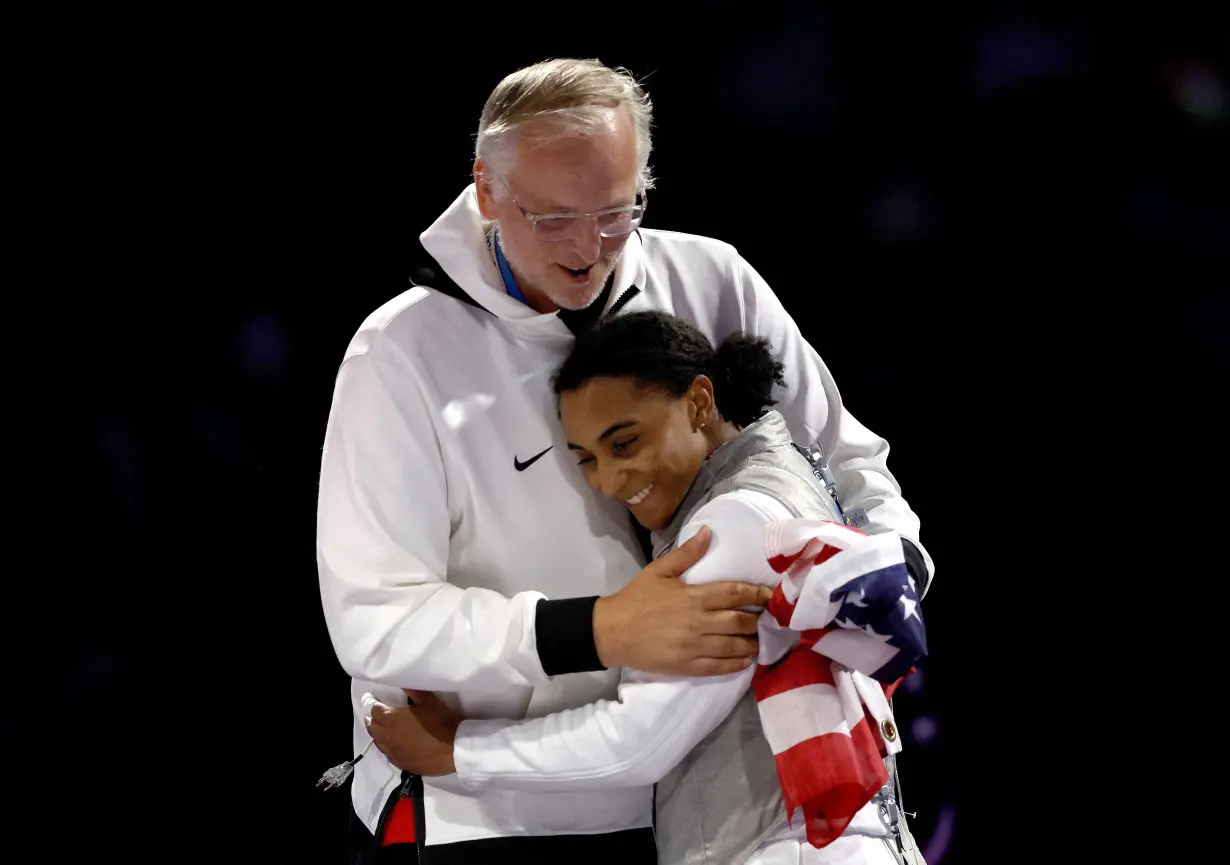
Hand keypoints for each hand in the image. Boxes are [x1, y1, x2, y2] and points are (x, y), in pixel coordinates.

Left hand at [365, 689, 459, 775]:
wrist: (452, 750)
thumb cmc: (440, 722)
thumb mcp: (428, 701)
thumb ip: (413, 690)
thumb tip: (401, 680)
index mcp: (391, 718)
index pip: (375, 710)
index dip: (372, 703)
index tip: (372, 699)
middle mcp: (387, 736)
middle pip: (372, 727)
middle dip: (371, 719)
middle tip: (375, 714)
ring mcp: (393, 752)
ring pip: (377, 742)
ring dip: (377, 734)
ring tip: (380, 729)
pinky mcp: (400, 763)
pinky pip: (387, 754)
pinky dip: (386, 746)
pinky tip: (392, 744)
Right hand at [592, 526, 772, 675]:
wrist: (612, 631)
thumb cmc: (636, 598)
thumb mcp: (659, 570)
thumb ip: (687, 553)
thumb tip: (708, 532)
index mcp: (694, 596)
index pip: (735, 594)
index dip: (757, 594)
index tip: (771, 595)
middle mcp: (699, 622)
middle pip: (741, 622)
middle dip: (758, 621)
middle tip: (768, 619)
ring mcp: (694, 646)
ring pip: (735, 646)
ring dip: (752, 643)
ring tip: (760, 640)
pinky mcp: (688, 666)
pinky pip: (720, 667)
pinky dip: (737, 664)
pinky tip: (746, 660)